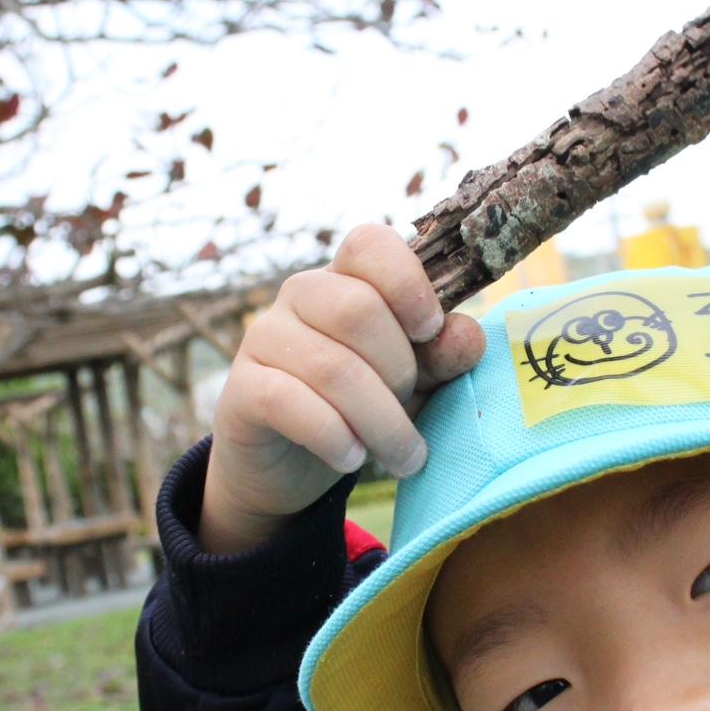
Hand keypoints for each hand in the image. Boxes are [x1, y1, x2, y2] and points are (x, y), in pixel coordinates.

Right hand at [199, 224, 485, 553]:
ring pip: (332, 367)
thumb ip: (441, 358)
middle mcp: (299, 295)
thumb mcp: (411, 384)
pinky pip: (289, 401)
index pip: (369, 244)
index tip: (429, 330)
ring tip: (404, 458)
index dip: (407, 282)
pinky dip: (333, 435)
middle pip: (358, 310)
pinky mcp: (241, 389)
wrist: (286, 466)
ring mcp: (263, 338)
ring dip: (381, 422)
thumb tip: (468, 333)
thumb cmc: (357, 410)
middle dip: (400, 372)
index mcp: (345, 279)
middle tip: (411, 415)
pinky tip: (352, 459)